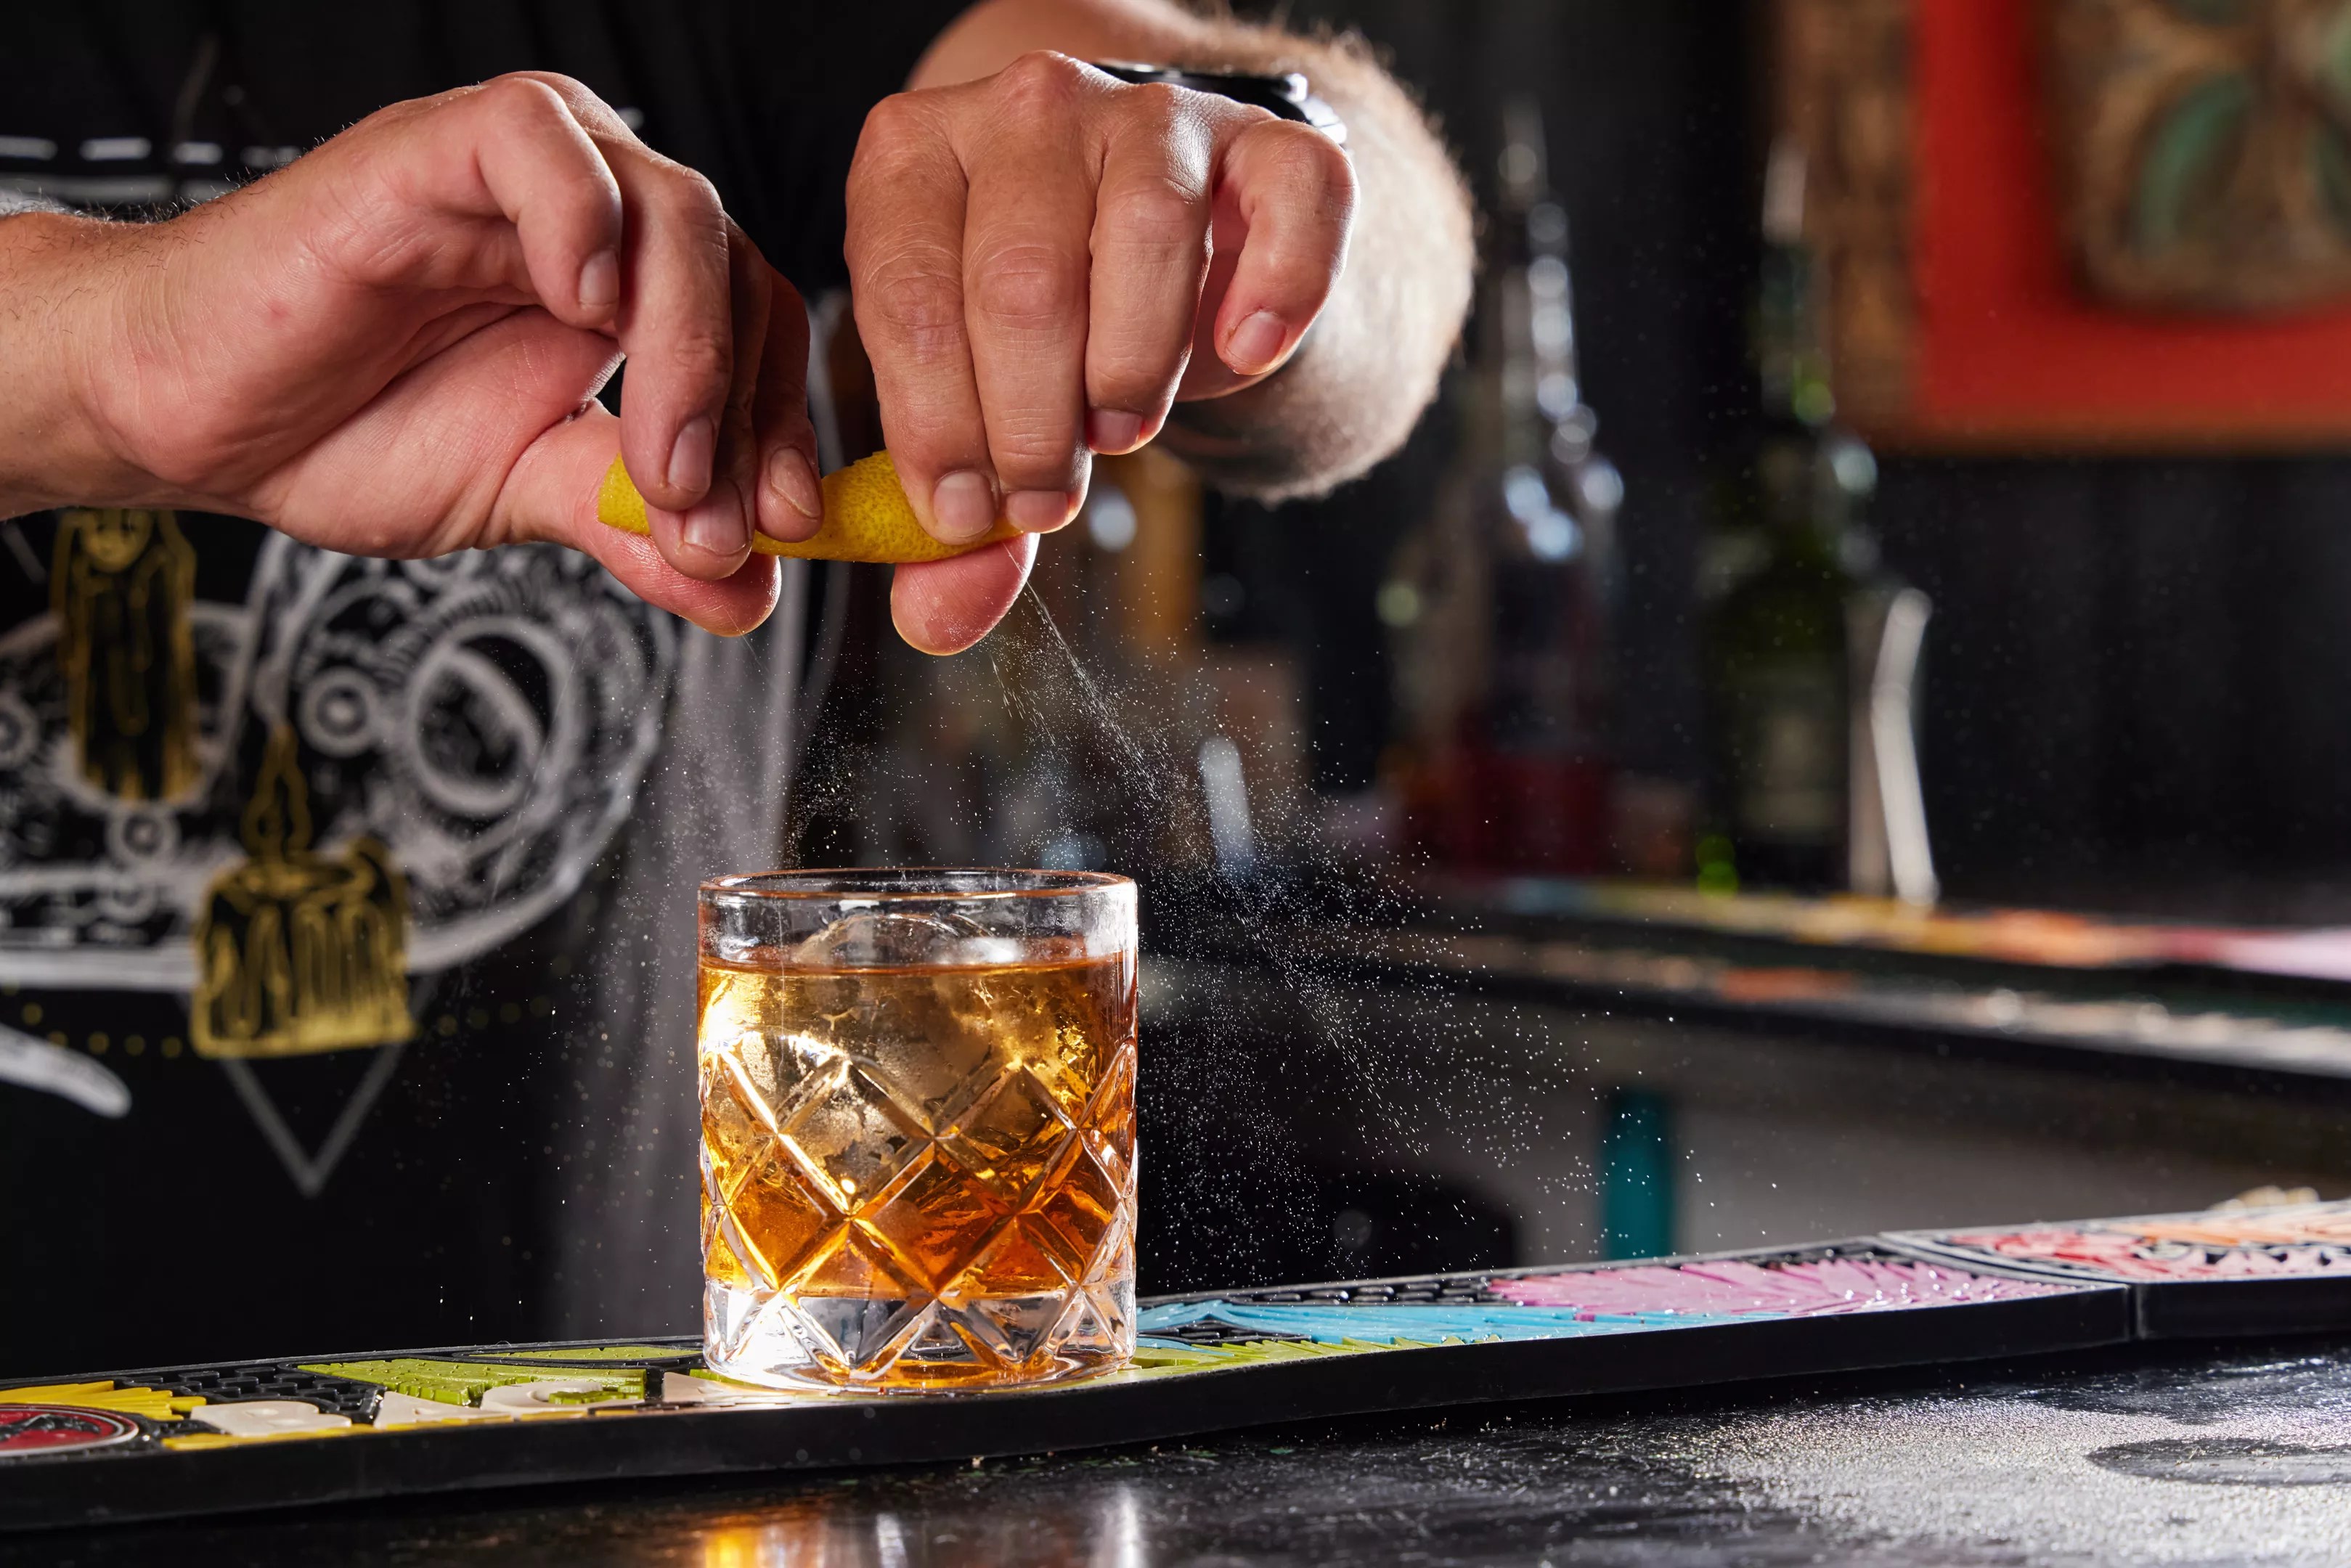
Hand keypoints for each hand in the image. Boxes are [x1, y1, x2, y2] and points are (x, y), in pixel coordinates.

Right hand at [55, 73, 815, 633]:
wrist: (194, 417)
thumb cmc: (350, 431)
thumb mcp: (527, 494)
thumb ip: (638, 531)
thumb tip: (752, 597)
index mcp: (632, 289)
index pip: (760, 328)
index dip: (783, 427)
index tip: (785, 531)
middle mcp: (597, 218)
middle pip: (736, 269)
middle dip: (743, 409)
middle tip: (715, 519)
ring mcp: (523, 175)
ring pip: (669, 205)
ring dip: (687, 346)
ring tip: (660, 463)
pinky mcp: (433, 146)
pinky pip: (538, 139)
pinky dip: (581, 215)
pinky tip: (583, 305)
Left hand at [846, 51, 1355, 650]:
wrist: (1182, 248)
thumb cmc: (1055, 333)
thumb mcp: (979, 406)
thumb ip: (957, 517)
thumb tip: (934, 621)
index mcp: (914, 158)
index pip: (905, 295)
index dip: (935, 426)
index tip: (964, 514)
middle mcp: (1027, 104)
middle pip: (1021, 281)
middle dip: (1030, 423)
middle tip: (1046, 497)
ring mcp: (1153, 111)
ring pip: (1146, 234)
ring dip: (1132, 368)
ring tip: (1119, 431)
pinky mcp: (1267, 139)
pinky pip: (1293, 201)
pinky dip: (1278, 291)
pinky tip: (1247, 354)